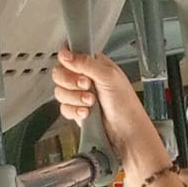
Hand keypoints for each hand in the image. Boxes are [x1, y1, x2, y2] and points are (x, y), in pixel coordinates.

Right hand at [53, 47, 158, 162]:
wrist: (127, 132)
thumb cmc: (126, 104)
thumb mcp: (108, 76)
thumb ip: (86, 63)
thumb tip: (65, 54)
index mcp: (94, 64)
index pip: (70, 54)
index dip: (68, 62)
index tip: (77, 70)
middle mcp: (85, 77)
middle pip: (60, 73)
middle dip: (71, 82)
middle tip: (86, 86)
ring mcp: (79, 95)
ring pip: (60, 92)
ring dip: (75, 98)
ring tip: (91, 102)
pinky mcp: (76, 110)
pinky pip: (64, 108)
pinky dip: (74, 111)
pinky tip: (87, 113)